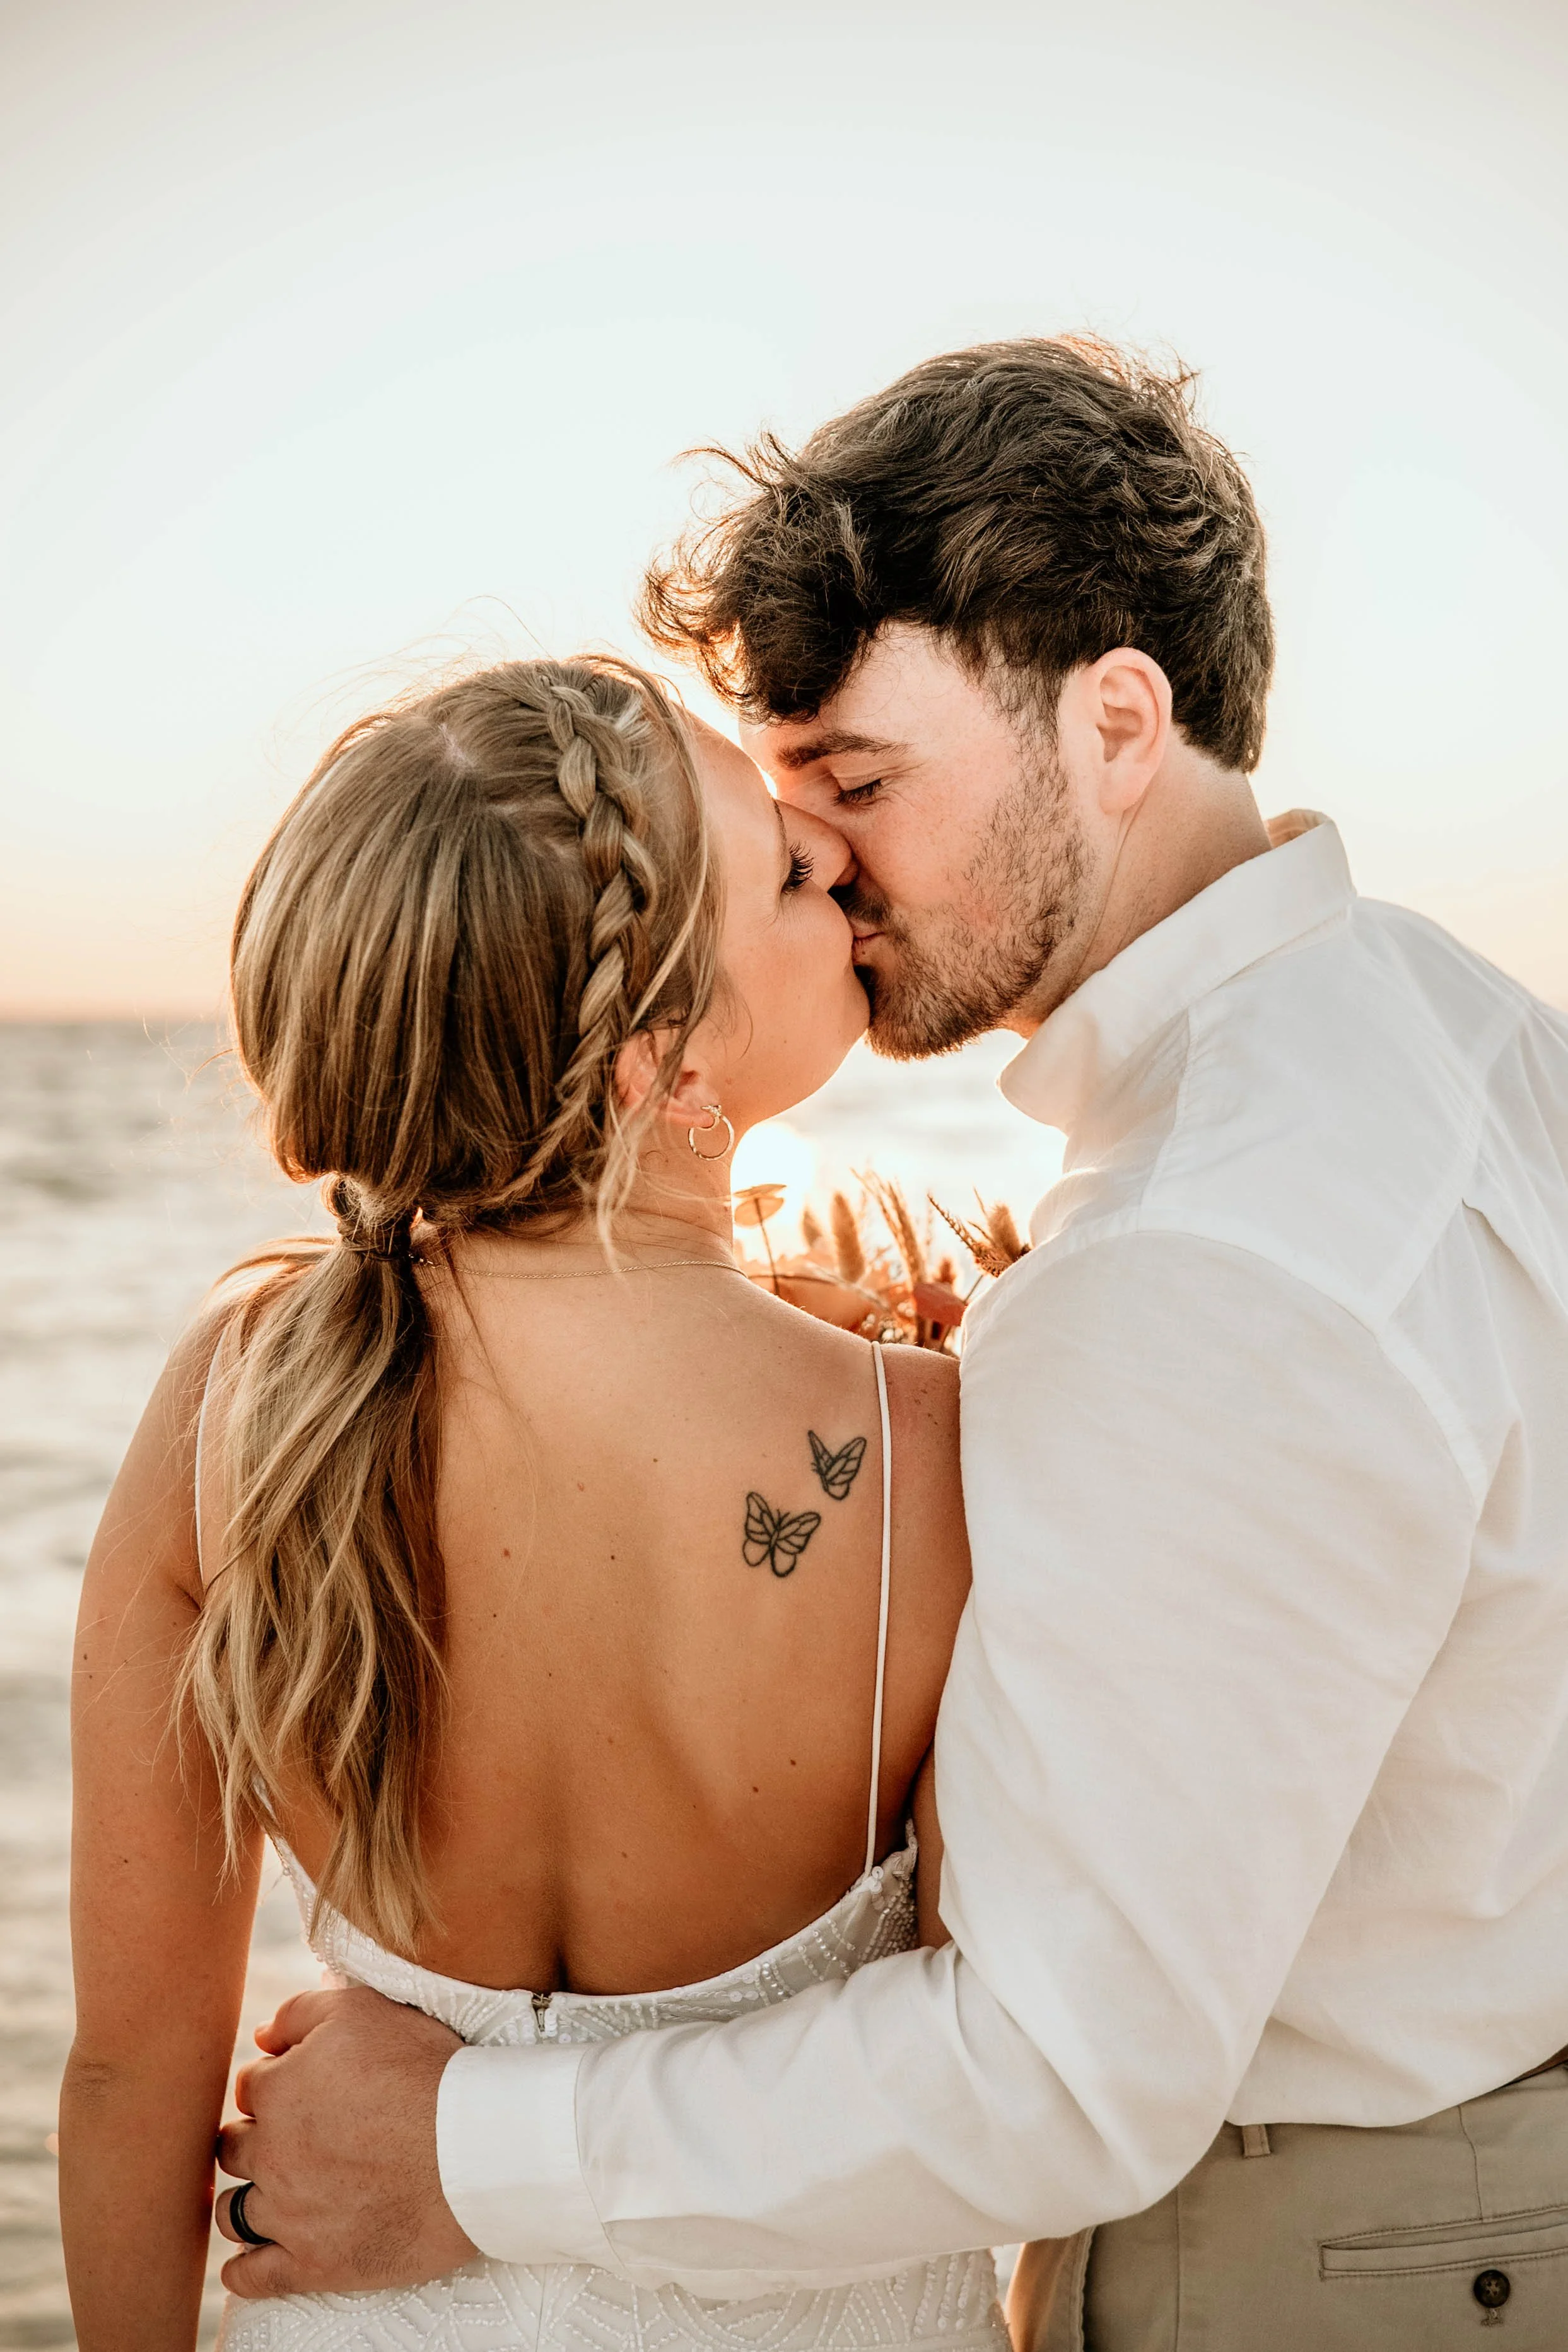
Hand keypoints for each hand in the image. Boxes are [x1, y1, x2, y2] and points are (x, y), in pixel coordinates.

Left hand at [214, 1985, 475, 2297]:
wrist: (474, 2149)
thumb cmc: (425, 2071)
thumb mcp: (362, 2009)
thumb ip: (300, 2013)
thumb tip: (260, 2038)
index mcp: (279, 2091)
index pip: (250, 2088)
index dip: (276, 2084)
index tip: (303, 2091)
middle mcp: (272, 2154)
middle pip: (234, 2149)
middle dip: (255, 2140)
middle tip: (291, 2140)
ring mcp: (288, 2215)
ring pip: (233, 2212)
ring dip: (245, 2201)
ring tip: (270, 2196)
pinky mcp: (312, 2264)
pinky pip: (252, 2277)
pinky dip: (243, 2272)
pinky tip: (246, 2265)